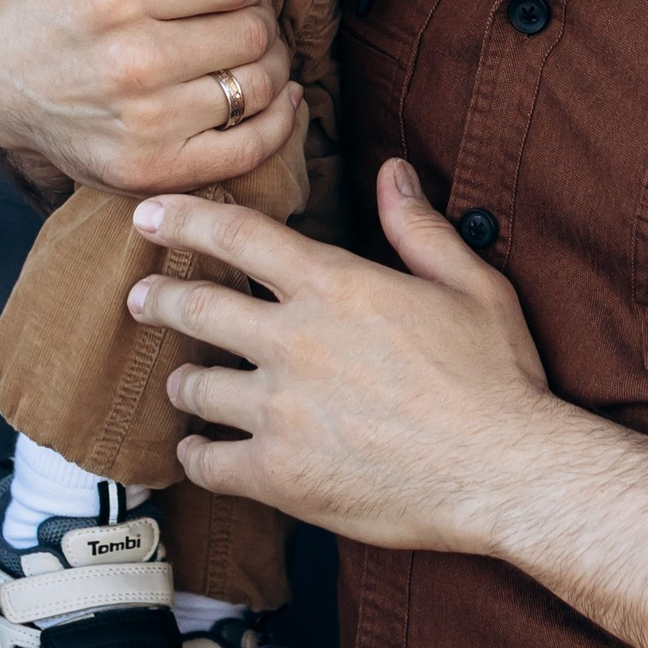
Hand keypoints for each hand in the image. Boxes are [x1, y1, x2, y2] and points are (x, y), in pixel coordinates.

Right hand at [0, 0, 304, 198]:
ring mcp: (141, 124)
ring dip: (269, 68)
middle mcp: (130, 63)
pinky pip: (248, 151)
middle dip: (258, 19)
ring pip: (259, 88)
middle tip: (239, 16)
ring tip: (248, 54)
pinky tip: (272, 99)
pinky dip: (276, 124)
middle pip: (254, 34)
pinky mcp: (149, 171)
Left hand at [129, 158, 555, 554]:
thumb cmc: (495, 377)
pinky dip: (195, 455)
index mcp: (335, 285)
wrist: (505, 471)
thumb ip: (419, 227)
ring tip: (182, 381)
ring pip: (195, 386)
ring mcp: (280, 411)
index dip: (184, 218)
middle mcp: (294, 340)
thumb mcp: (470, 284)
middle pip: (197, 306)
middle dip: (159, 297)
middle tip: (141, 298)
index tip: (149, 214)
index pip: (238, 235)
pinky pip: (208, 461)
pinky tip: (199, 452)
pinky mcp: (280, 475)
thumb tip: (391, 172)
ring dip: (183, 380)